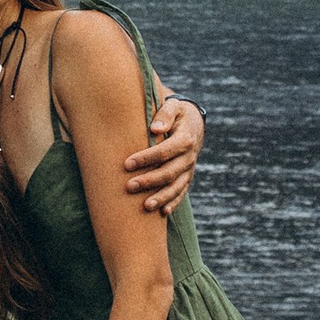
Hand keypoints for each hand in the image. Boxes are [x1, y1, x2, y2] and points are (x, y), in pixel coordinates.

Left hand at [123, 86, 202, 217]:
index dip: (146, 158)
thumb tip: (154, 128)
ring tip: (145, 206)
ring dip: (161, 197)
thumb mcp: (173, 107)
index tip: (127, 164)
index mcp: (185, 138)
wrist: (193, 122)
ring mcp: (189, 169)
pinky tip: (163, 212)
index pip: (165, 151)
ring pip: (177, 187)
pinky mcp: (187, 177)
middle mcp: (189, 157)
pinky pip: (182, 192)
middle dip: (149, 181)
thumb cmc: (176, 113)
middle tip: (129, 186)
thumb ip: (165, 115)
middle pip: (170, 172)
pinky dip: (173, 202)